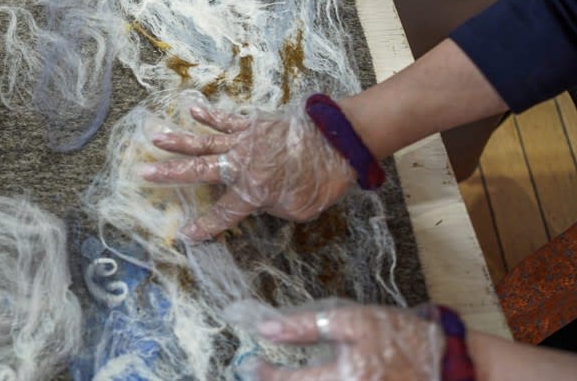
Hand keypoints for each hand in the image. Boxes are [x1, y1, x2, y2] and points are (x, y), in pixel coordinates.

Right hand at [140, 101, 353, 239]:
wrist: (339, 141)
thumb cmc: (322, 180)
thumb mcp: (298, 209)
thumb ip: (272, 206)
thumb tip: (259, 199)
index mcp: (253, 192)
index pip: (222, 214)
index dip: (203, 227)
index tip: (185, 236)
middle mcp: (242, 166)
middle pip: (200, 171)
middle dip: (170, 175)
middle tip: (143, 174)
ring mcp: (245, 142)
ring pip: (206, 142)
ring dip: (179, 141)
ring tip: (154, 137)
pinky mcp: (254, 125)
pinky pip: (226, 121)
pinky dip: (209, 115)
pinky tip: (192, 109)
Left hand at [255, 305, 443, 379]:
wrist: (447, 365)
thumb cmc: (401, 339)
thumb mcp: (355, 322)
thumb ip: (307, 326)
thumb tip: (266, 329)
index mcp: (345, 378)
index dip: (264, 374)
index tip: (249, 364)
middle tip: (260, 373)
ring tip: (285, 375)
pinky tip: (311, 378)